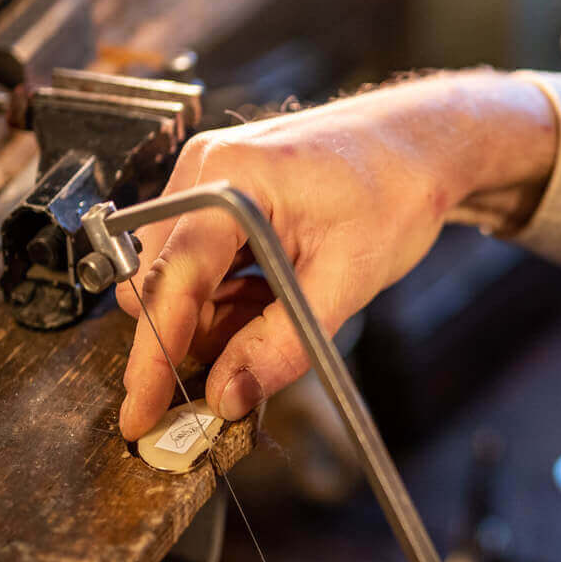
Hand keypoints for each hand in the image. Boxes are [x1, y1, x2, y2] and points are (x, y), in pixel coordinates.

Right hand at [116, 72, 556, 439]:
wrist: (420, 144)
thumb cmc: (396, 191)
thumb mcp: (347, 279)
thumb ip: (283, 344)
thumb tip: (227, 395)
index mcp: (229, 180)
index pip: (171, 282)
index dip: (153, 359)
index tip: (141, 417)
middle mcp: (204, 171)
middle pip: (162, 284)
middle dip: (196, 336)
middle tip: (251, 361)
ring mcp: (207, 179)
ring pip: (179, 279)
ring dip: (218, 316)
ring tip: (282, 308)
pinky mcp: (219, 192)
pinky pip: (200, 262)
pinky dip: (229, 294)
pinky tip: (273, 292)